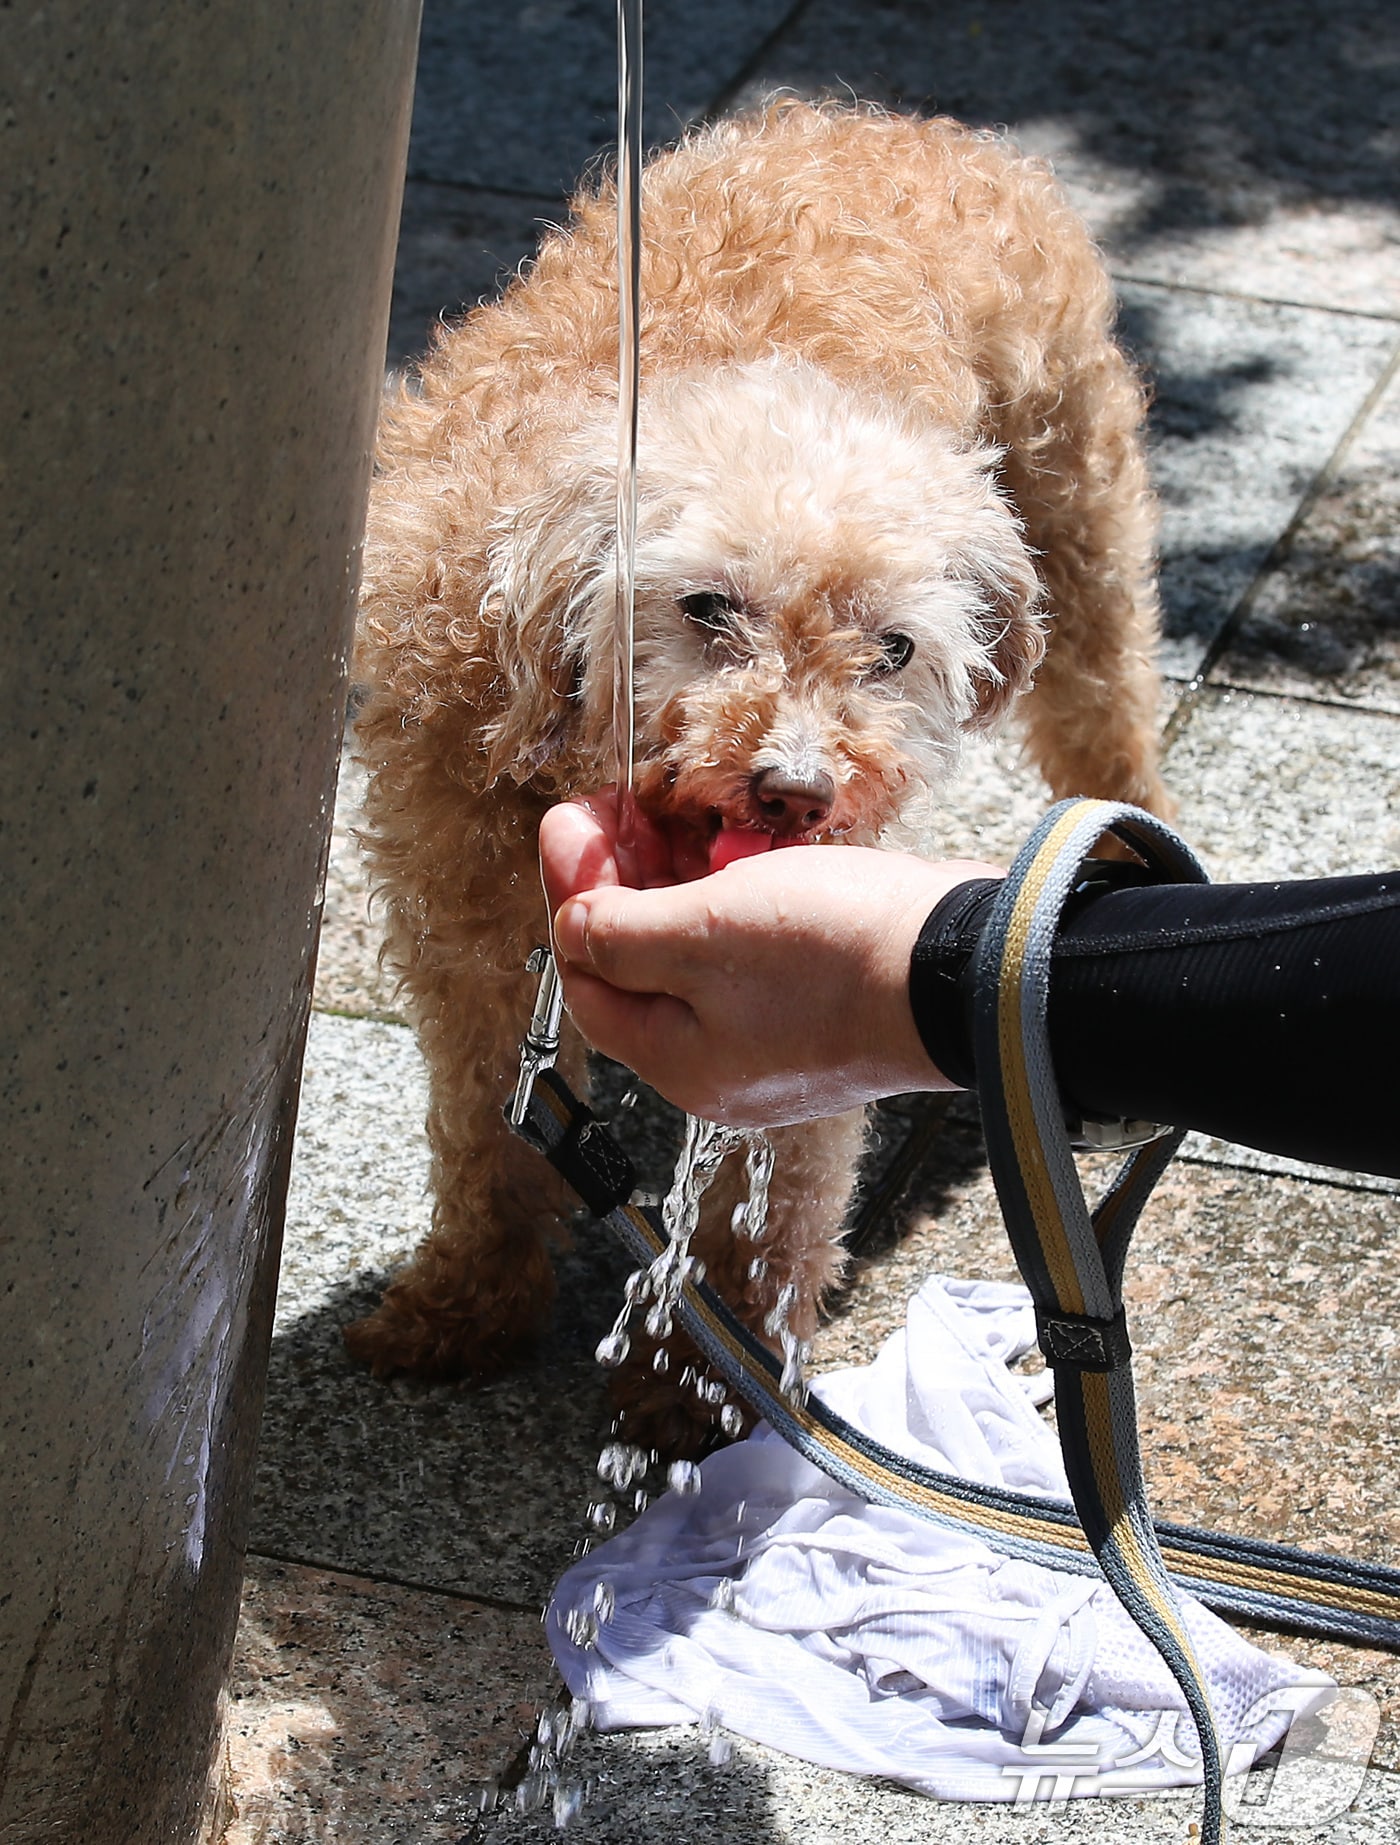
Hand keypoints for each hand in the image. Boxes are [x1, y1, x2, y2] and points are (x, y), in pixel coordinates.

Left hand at [539, 793, 1003, 1127]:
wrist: (970, 965)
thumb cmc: (836, 957)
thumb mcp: (699, 932)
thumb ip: (619, 933)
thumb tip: (571, 927)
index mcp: (680, 1060)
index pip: (589, 978)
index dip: (569, 896)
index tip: (569, 824)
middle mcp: (725, 1060)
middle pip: (644, 963)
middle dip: (623, 879)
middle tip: (617, 806)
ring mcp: (780, 1032)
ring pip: (702, 948)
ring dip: (680, 876)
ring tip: (679, 811)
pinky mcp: (827, 998)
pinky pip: (759, 943)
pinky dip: (740, 891)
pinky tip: (745, 844)